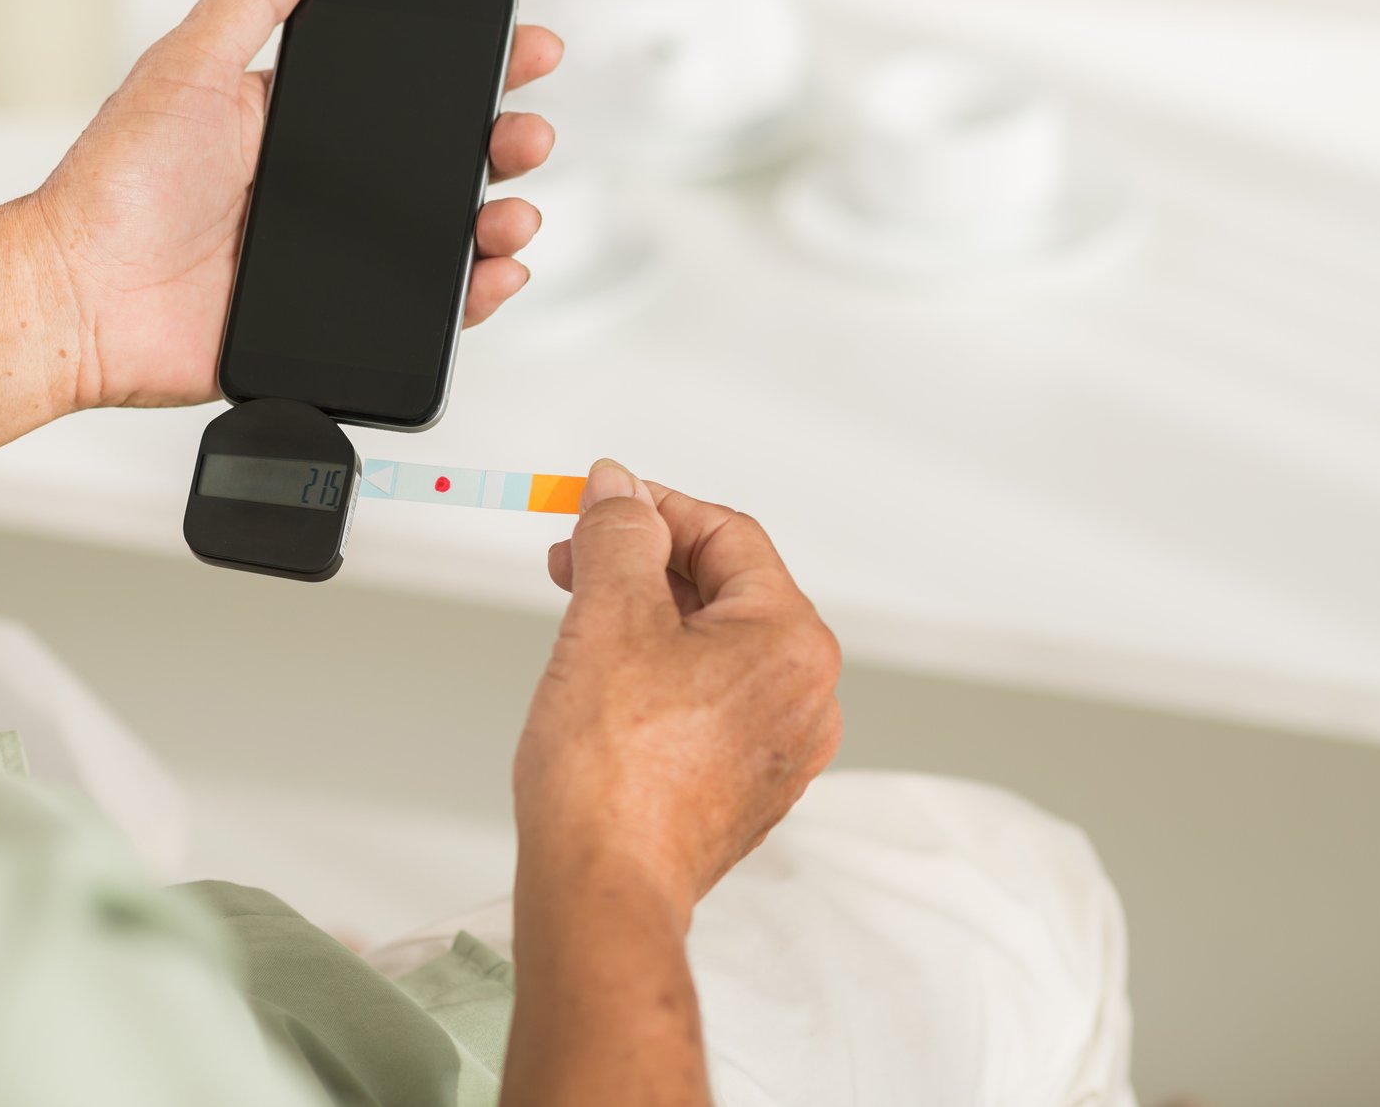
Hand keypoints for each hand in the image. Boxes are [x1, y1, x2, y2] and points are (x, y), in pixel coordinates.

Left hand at [27, 0, 561, 409]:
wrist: (81, 299)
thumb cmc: (116, 185)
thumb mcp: (187, 69)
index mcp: (300, 124)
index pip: (408, 90)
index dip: (476, 71)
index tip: (524, 51)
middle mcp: (327, 190)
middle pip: (445, 162)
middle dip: (504, 144)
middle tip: (527, 134)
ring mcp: (337, 259)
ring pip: (446, 236)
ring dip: (499, 220)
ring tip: (514, 212)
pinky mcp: (338, 324)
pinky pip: (425, 311)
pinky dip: (474, 296)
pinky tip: (495, 273)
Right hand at [516, 461, 843, 916]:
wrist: (603, 890)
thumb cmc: (613, 776)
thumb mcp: (609, 616)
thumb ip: (619, 534)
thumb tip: (620, 489)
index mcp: (793, 641)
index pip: (728, 535)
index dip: (654, 508)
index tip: (599, 505)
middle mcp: (805, 695)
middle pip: (725, 590)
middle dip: (643, 566)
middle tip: (575, 563)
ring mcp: (779, 748)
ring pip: (713, 648)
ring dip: (647, 620)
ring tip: (581, 625)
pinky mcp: (745, 788)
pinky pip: (708, 703)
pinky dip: (658, 677)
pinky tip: (604, 688)